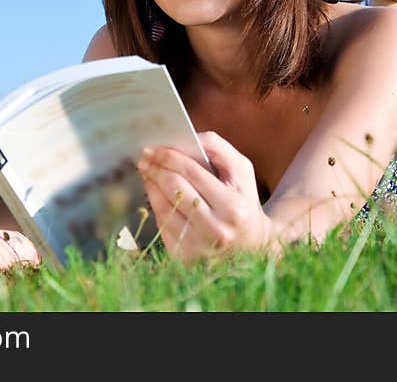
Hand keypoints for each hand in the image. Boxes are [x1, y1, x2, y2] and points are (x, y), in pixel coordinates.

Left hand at [137, 131, 275, 261]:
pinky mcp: (184, 257)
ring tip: (147, 171)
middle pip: (173, 188)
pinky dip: (155, 203)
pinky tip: (154, 192)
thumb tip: (184, 138)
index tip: (153, 147)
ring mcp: (198, 247)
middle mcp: (216, 231)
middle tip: (144, 157)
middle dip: (155, 168)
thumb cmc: (242, 199)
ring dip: (150, 184)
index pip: (192, 172)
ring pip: (162, 205)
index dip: (168, 156)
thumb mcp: (241, 170)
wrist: (252, 245)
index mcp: (233, 207)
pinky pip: (161, 222)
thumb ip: (217, 147)